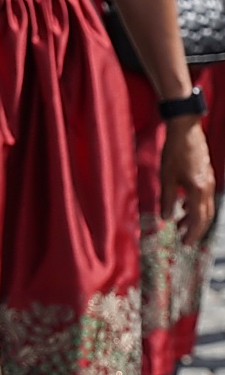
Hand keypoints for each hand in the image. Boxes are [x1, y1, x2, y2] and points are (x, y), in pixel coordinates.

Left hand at [160, 117, 215, 244]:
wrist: (186, 131)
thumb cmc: (174, 153)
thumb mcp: (166, 177)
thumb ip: (167, 199)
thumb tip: (166, 218)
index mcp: (198, 190)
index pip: (198, 219)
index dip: (192, 233)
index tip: (185, 243)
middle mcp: (207, 188)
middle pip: (205, 216)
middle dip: (195, 230)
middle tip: (185, 241)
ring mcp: (209, 182)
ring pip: (204, 207)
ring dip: (193, 218)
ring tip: (179, 226)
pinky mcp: (206, 176)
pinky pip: (203, 197)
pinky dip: (194, 206)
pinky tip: (182, 207)